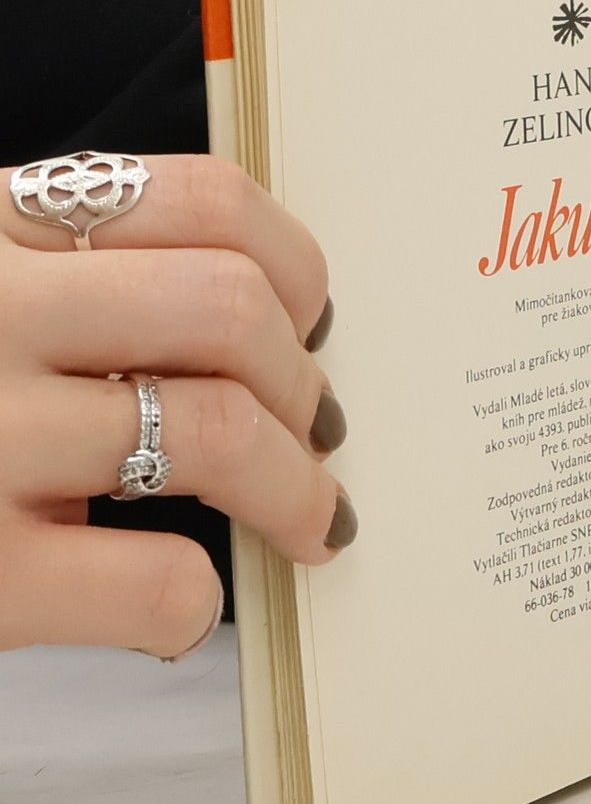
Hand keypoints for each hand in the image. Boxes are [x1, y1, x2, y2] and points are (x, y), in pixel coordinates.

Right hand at [0, 154, 351, 657]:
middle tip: (314, 433)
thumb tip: (265, 320)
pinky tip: (172, 604)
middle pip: (230, 310)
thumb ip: (63, 280)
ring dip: (297, 489)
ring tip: (307, 519)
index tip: (309, 321)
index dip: (294, 265)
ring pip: (219, 433)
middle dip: (303, 383)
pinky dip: (196, 601)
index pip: (200, 199)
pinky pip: (157, 580)